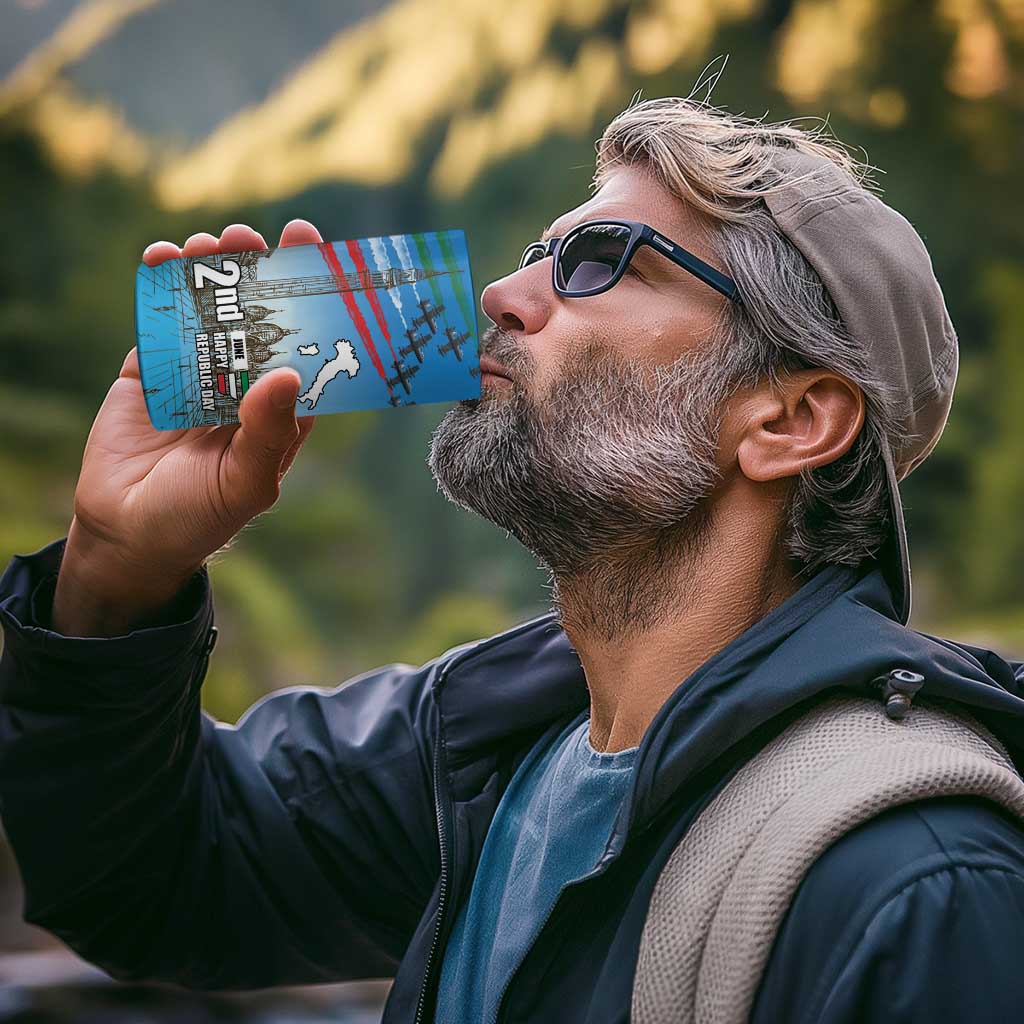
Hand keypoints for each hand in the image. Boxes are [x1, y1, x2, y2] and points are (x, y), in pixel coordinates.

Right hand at [52, 220, 322, 636]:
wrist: (127, 534)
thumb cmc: (200, 517)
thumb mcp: (245, 483)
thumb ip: (268, 432)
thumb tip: (287, 374)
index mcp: (280, 409)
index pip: (305, 346)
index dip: (313, 302)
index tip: (315, 256)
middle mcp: (244, 383)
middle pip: (258, 316)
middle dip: (258, 273)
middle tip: (253, 237)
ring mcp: (197, 372)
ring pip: (210, 310)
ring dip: (211, 272)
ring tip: (209, 244)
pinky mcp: (151, 369)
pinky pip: (160, 320)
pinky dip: (161, 286)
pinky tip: (163, 258)